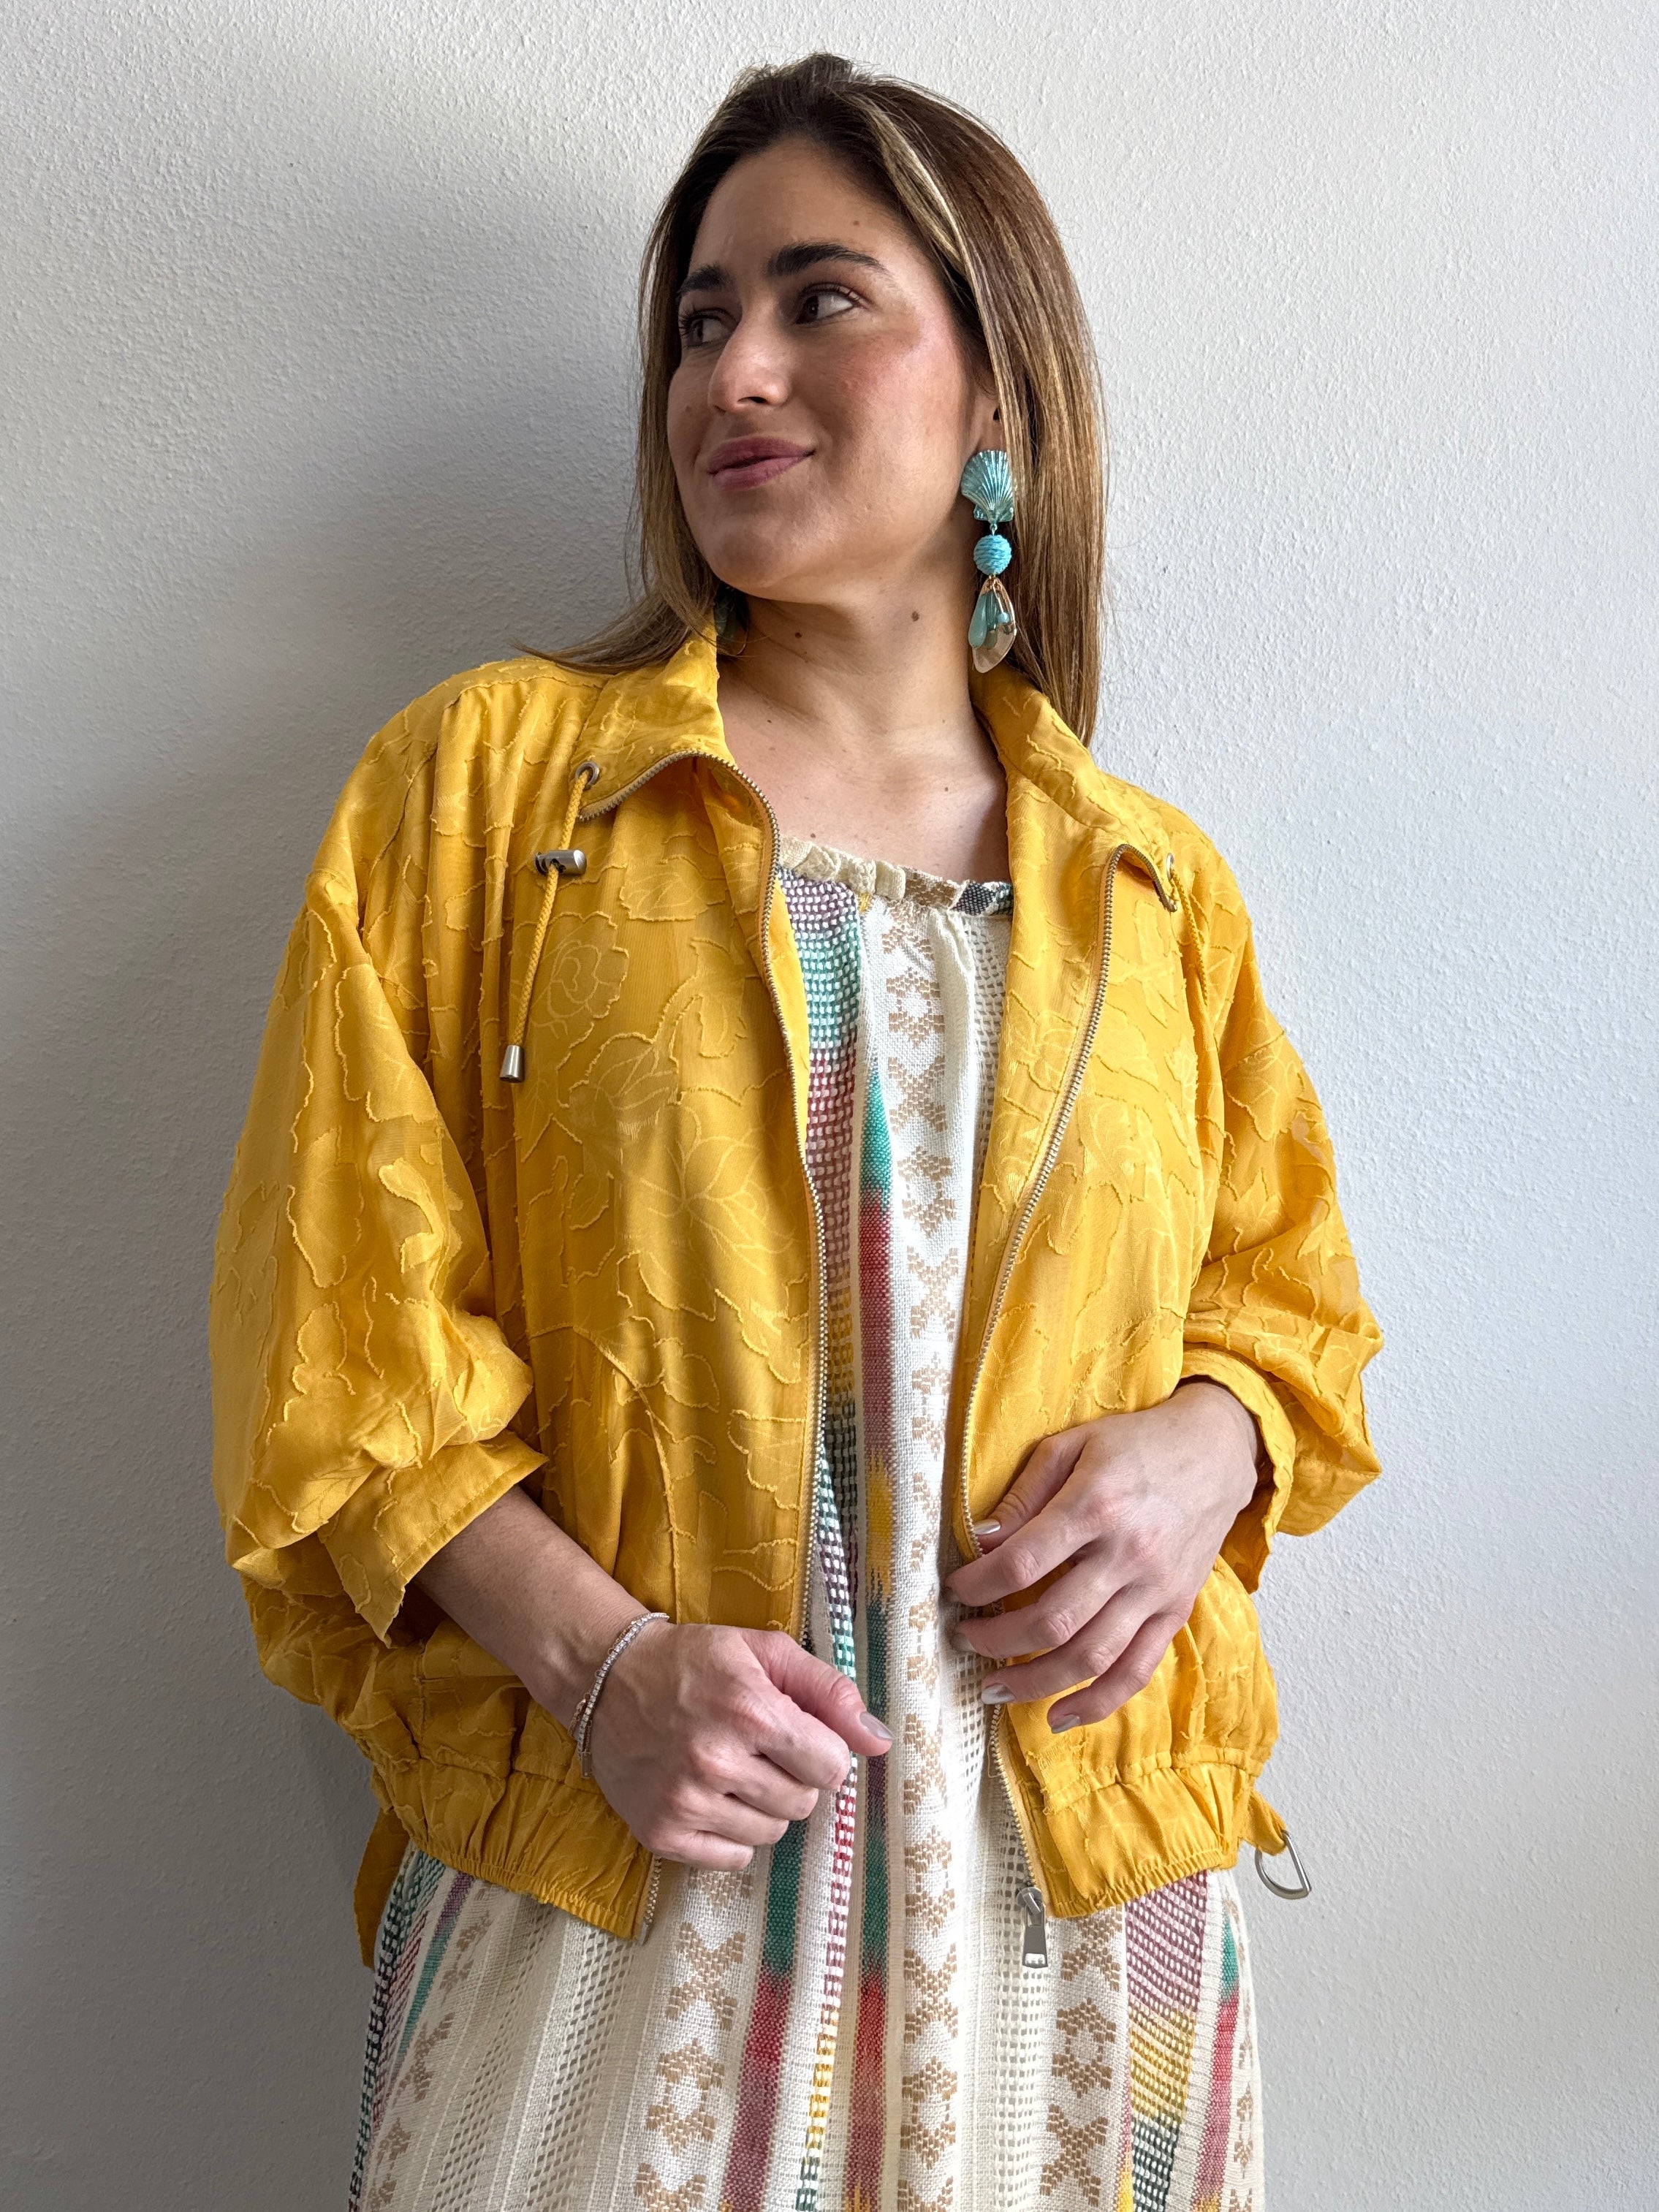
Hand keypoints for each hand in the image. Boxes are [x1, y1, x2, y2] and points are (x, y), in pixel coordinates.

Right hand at [586, 1624, 892, 1869]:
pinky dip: (732, 1832)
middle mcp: (717, 1760)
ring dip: (764, 1805)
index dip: (822, 1750)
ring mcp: (685, 1802)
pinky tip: (711, 1795)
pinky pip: (733, 1857)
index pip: (832, 1766)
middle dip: (794, 1776)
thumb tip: (880, 1741)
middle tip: (759, 1748)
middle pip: (804, 1803)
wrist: (607, 1679)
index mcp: (750, 1710)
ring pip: (772, 1833)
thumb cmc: (694, 1661)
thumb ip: (829, 1691)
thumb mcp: (764, 1652)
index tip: (798, 1734)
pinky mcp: (662, 1833)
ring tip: (733, 1769)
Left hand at [944, 1382, 1259, 1731]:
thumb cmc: (1135, 1445)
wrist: (1215, 1453)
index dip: (978, 1586)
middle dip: (996, 1640)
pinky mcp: (1175, 1612)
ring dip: (1034, 1682)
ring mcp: (1155, 1590)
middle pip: (1053, 1620)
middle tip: (965, 1638)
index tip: (955, 1591)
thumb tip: (981, 1542)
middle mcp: (1129, 1554)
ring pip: (1090, 1656)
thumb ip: (1025, 1496)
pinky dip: (1096, 1703)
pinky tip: (1058, 1717)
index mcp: (1096, 1505)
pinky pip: (1136, 1671)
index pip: (1023, 1563)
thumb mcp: (1071, 1446)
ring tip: (994, 1687)